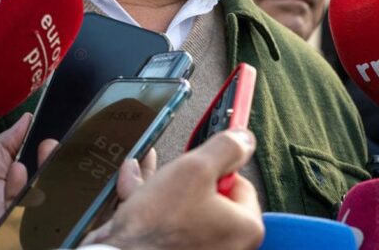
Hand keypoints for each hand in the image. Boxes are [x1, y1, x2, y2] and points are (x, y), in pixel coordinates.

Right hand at [84, 129, 263, 249]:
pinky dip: (153, 210)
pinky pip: (169, 227)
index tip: (199, 159)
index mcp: (244, 228)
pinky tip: (134, 192)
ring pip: (184, 210)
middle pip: (211, 197)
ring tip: (142, 175)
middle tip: (171, 170)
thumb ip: (225, 148)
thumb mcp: (196, 168)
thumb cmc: (159, 227)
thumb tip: (244, 139)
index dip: (215, 166)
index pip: (240, 183)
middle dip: (183, 178)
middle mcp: (229, 246)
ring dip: (163, 190)